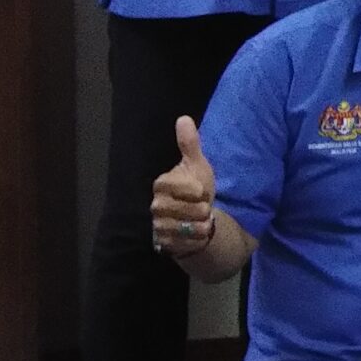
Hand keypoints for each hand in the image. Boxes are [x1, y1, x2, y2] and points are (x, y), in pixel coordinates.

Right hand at [150, 115, 216, 255]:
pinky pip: (189, 242)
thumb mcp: (197, 164)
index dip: (201, 190)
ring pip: (192, 227)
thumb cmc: (196, 186)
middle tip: (200, 205)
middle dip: (204, 209)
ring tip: (198, 218)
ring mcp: (157, 224)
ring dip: (202, 224)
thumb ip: (189, 144)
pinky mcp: (162, 242)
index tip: (200, 190)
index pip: (191, 188)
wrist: (194, 215)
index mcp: (162, 184)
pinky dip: (198, 237)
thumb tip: (183, 118)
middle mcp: (155, 205)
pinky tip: (196, 231)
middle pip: (194, 209)